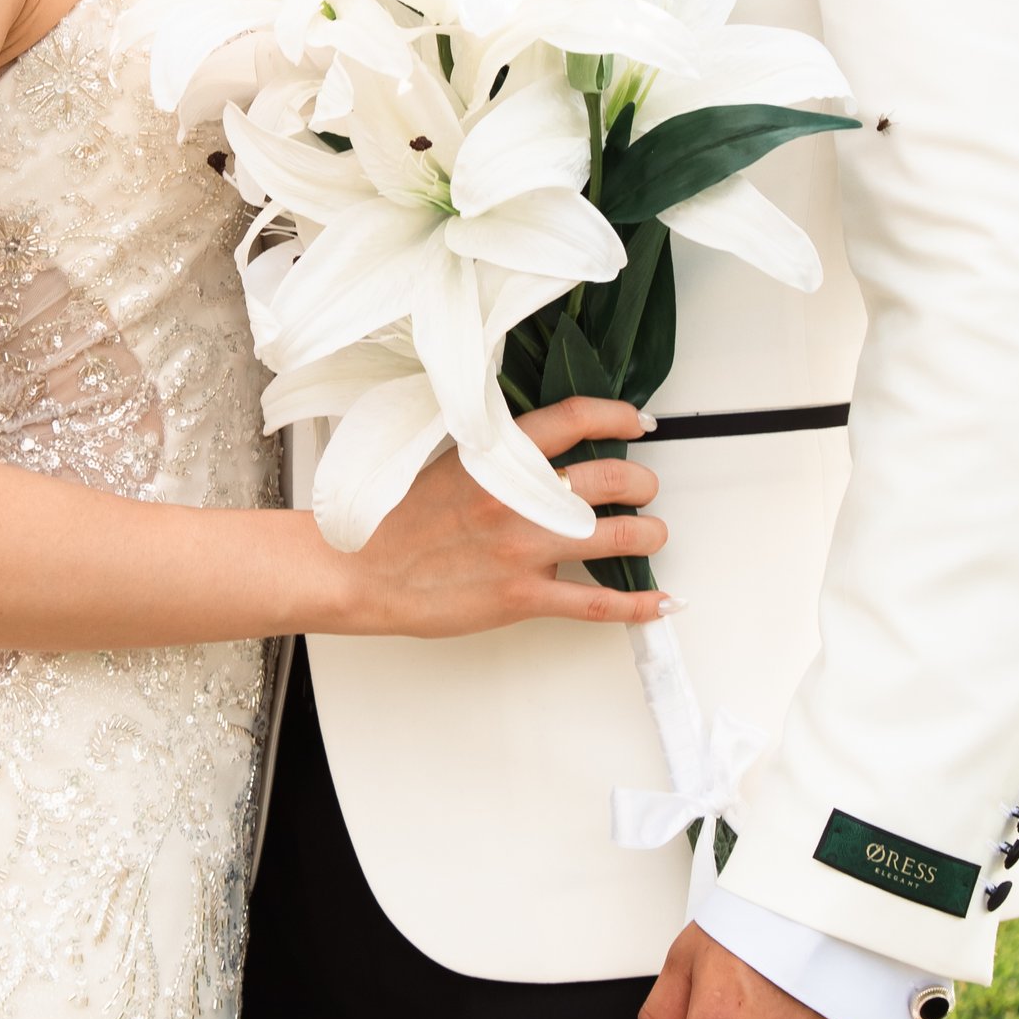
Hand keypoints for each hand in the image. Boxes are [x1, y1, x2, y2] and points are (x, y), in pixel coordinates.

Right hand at [330, 400, 665, 638]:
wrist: (361, 571)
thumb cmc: (397, 520)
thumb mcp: (450, 463)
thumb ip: (500, 454)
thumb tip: (544, 449)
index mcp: (497, 457)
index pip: (574, 419)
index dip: (618, 415)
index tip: (638, 420)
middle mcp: (518, 497)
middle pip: (612, 476)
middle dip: (642, 482)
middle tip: (644, 487)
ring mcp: (523, 548)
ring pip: (619, 536)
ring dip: (650, 534)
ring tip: (652, 534)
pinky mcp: (522, 595)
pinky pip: (597, 601)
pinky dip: (637, 604)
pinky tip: (658, 603)